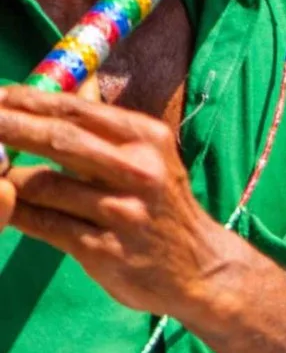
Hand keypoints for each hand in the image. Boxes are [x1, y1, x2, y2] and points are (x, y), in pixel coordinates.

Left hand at [0, 85, 249, 322]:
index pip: (76, 109)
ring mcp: (122, 212)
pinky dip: (15, 212)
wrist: (200, 268)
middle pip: (57, 138)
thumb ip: (105, 125)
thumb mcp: (148, 158)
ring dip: (6, 179)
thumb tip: (71, 84)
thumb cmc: (162, 207)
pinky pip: (42, 223)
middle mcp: (139, 171)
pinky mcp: (103, 249)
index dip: (27, 99)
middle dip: (6, 126)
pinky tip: (5, 207)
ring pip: (42, 184)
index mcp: (146, 139)